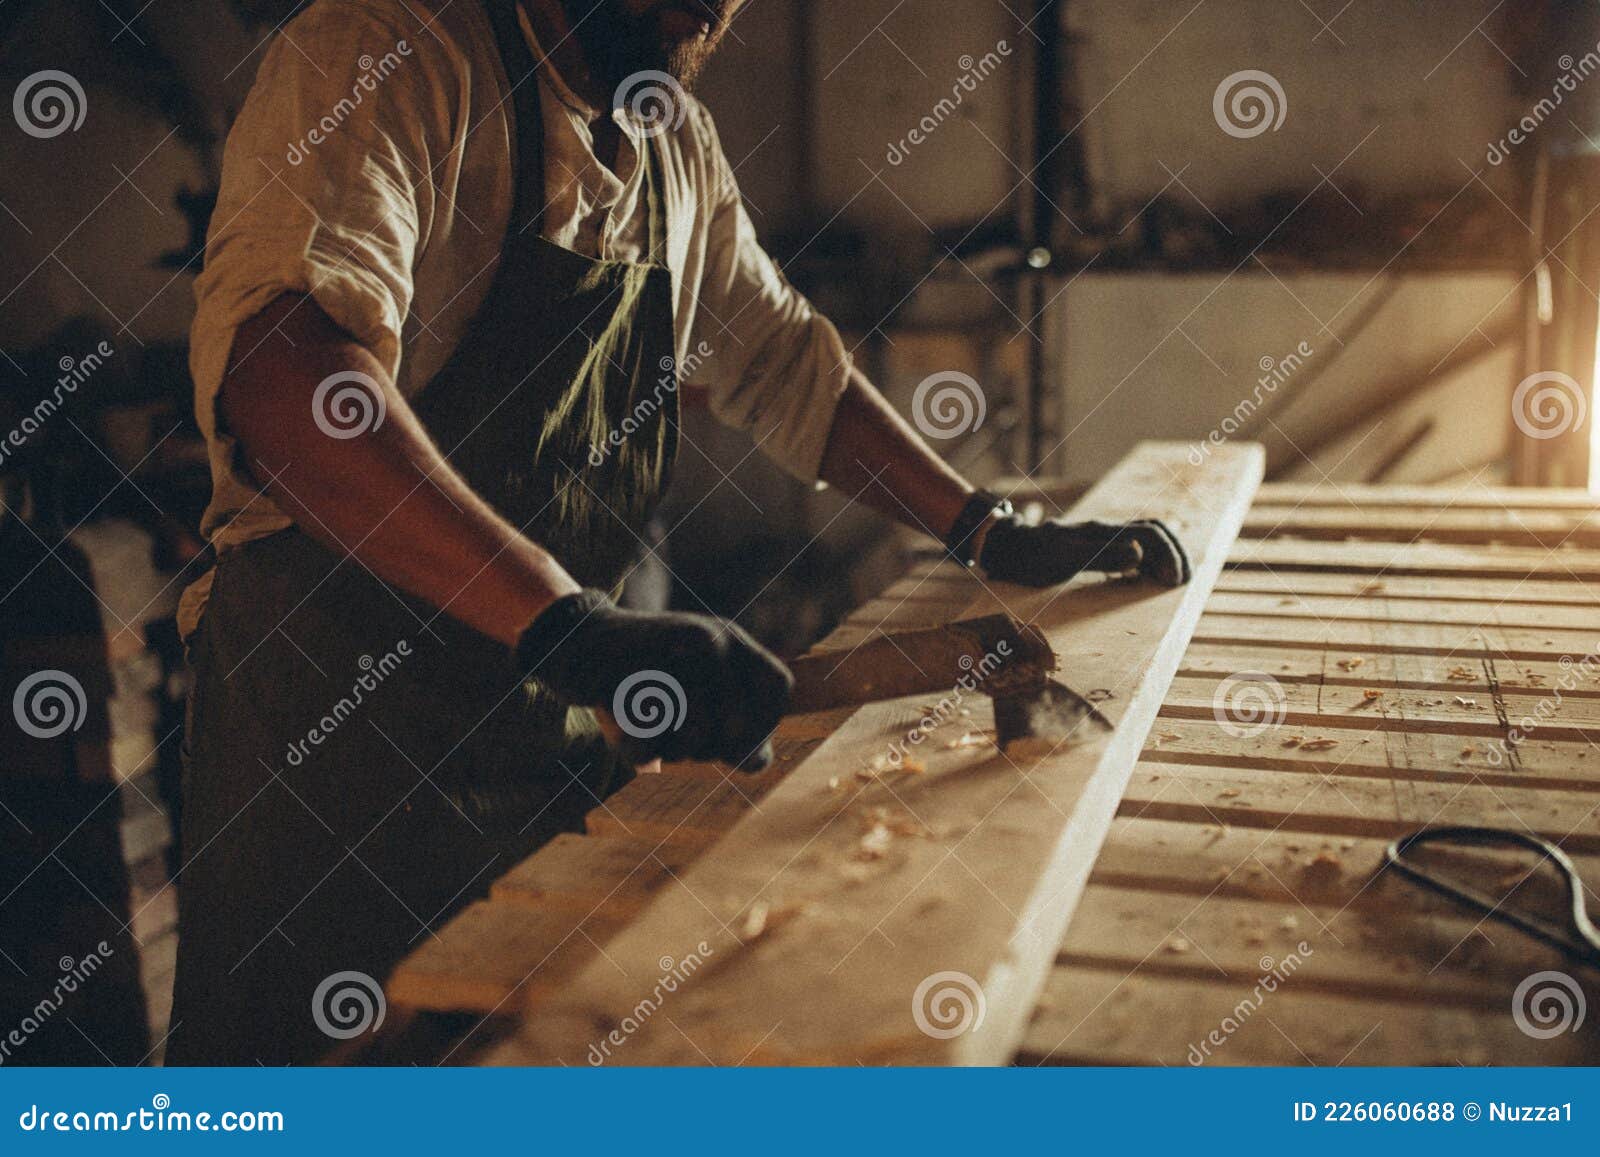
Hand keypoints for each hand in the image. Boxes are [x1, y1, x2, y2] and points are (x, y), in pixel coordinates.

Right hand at [514, 590, 792, 770]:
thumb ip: (732, 735)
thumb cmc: (642, 682)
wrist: (575, 645)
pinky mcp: (634, 669)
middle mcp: (713, 638)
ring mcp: (675, 650)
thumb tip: (755, 761)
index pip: (778, 687)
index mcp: (732, 642)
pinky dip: (637, 748)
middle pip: (739, 725)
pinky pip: (651, 740)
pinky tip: (626, 728)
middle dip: (710, 749)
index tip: (731, 743)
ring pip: (698, 734)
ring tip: (652, 730)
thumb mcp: (695, 705)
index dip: (763, 723)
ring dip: (672, 750)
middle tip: (678, 738)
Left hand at [978, 516, 1190, 587]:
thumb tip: (1139, 554)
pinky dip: (1149, 559)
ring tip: (1174, 579)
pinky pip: (1131, 546)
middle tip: (1184, 581)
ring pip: (1145, 537)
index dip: (1169, 555)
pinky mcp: (1096, 546)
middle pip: (1154, 531)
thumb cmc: (1034, 557)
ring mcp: (1102, 536)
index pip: (1151, 533)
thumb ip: (1102, 556)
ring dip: (1164, 555)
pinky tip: (1148, 576)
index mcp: (1104, 531)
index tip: (1175, 581)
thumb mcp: (1065, 559)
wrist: (1010, 548)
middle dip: (1175, 553)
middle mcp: (1107, 530)